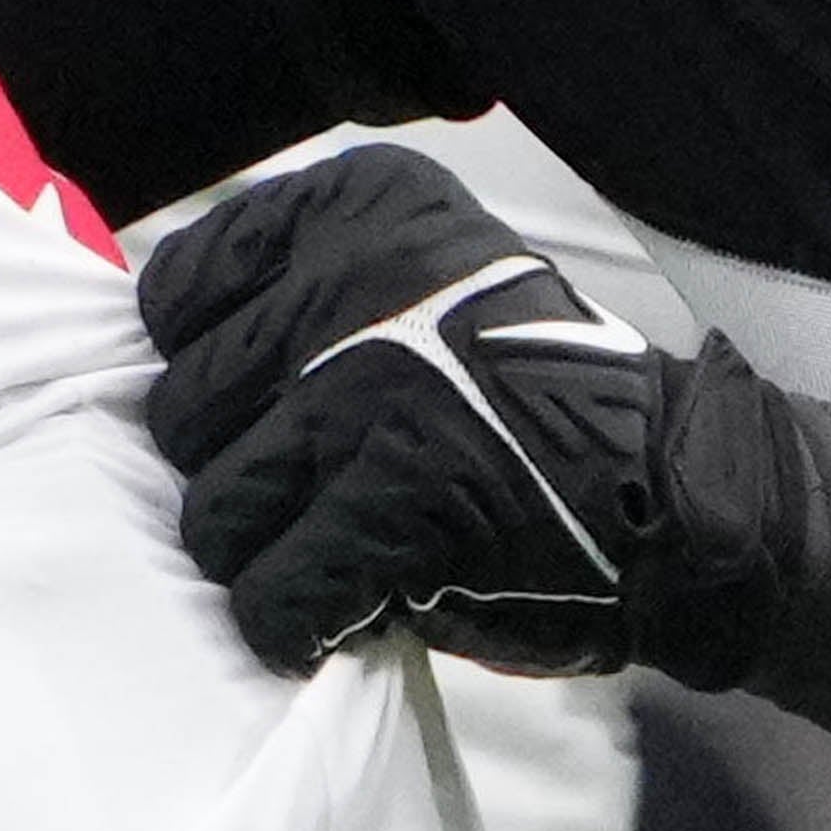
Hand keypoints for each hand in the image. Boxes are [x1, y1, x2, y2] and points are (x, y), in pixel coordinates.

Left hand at [133, 145, 830, 764]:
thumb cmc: (534, 401)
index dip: (207, 373)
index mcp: (356, 206)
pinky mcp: (395, 510)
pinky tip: (352, 611)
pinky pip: (270, 593)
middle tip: (318, 497)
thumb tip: (151, 360)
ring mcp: (371, 396)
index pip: (173, 296)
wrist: (680, 495)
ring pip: (214, 511)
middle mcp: (353, 283)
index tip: (268, 410)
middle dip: (236, 473)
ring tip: (338, 554)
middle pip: (180, 411)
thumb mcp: (426, 274)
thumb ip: (302, 286)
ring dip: (265, 555)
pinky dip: (298, 624)